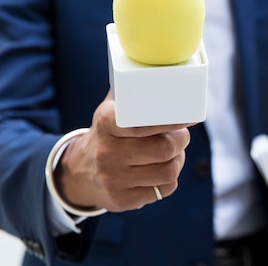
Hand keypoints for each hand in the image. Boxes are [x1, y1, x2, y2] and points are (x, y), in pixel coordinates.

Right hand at [54, 91, 192, 211]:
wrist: (80, 171)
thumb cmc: (108, 133)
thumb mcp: (109, 109)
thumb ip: (129, 91)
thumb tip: (157, 66)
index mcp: (105, 123)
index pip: (142, 123)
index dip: (170, 121)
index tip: (187, 118)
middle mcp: (106, 152)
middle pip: (164, 149)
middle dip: (181, 141)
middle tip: (181, 136)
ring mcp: (113, 179)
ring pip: (168, 171)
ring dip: (178, 160)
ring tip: (172, 153)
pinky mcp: (122, 200)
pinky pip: (163, 189)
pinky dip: (168, 180)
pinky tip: (159, 171)